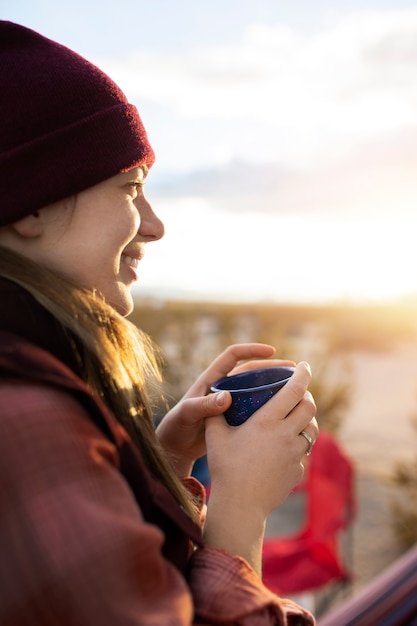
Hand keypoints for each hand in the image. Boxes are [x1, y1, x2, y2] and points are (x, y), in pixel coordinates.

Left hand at [156, 343, 294, 477]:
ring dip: (274, 388)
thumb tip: (226, 398)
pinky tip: (285, 414)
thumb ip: (203, 406)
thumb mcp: (188, 415)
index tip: (271, 351)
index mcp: (211, 379)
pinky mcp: (235, 417)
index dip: (251, 349)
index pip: (233, 356)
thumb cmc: (176, 428)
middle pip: (251, 371)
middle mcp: (222, 387)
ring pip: (256, 389)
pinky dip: (269, 408)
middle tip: (294, 372)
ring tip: (296, 390)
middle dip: (271, 369)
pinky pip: (255, 407)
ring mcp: (230, 402)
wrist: (174, 448)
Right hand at [203, 361, 317, 573]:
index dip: (302, 374)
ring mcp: (295, 454)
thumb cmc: (225, 468)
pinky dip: (298, 445)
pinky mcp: (298, 471)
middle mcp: (286, 434)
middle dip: (306, 395)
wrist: (240, 506)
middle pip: (309, 407)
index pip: (294, 390)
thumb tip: (217, 396)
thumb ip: (217, 412)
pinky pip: (304, 452)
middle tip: (298, 392)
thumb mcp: (215, 436)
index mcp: (267, 421)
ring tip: (296, 418)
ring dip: (306, 420)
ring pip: (311, 430)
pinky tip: (286, 448)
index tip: (304, 365)